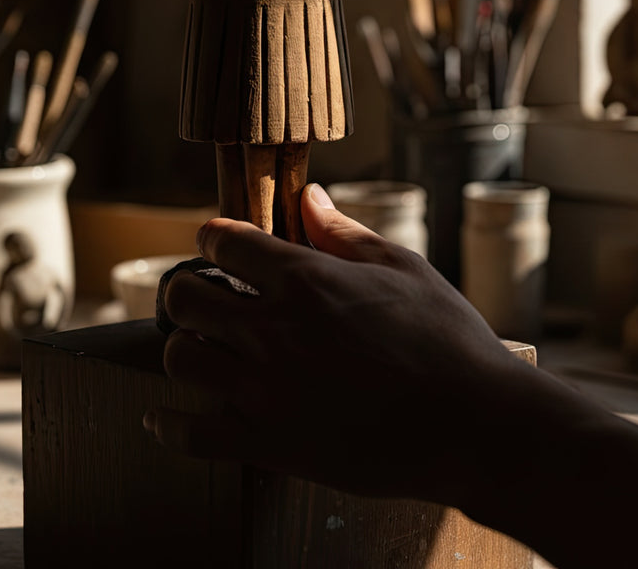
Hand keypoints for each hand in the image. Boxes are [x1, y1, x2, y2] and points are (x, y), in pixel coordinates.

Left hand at [144, 184, 534, 506]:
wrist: (474, 425)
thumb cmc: (447, 338)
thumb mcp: (400, 266)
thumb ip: (343, 231)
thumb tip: (308, 194)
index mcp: (304, 278)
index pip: (224, 241)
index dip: (213, 236)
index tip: (217, 243)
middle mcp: (273, 329)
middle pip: (185, 295)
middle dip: (186, 289)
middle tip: (203, 295)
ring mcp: (265, 388)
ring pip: (179, 357)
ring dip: (183, 345)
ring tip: (200, 347)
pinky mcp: (269, 443)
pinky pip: (192, 434)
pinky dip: (168, 424)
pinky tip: (163, 417)